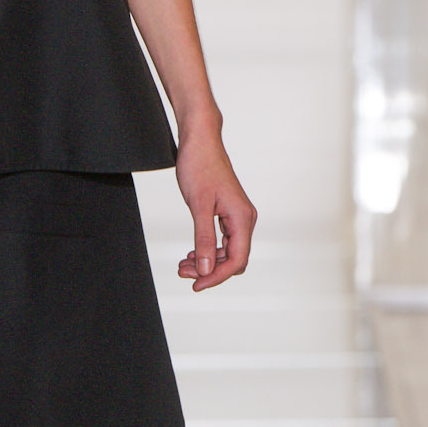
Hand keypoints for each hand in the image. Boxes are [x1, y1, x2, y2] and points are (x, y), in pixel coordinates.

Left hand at [173, 121, 255, 291]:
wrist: (200, 141)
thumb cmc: (199, 167)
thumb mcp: (198, 206)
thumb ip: (203, 239)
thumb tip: (206, 269)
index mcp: (242, 218)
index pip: (236, 260)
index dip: (216, 277)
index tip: (195, 285)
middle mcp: (244, 219)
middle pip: (233, 259)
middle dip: (209, 270)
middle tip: (182, 272)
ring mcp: (237, 216)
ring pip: (226, 251)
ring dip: (207, 261)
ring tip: (182, 265)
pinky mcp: (227, 213)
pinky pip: (222, 240)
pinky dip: (207, 249)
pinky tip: (192, 253)